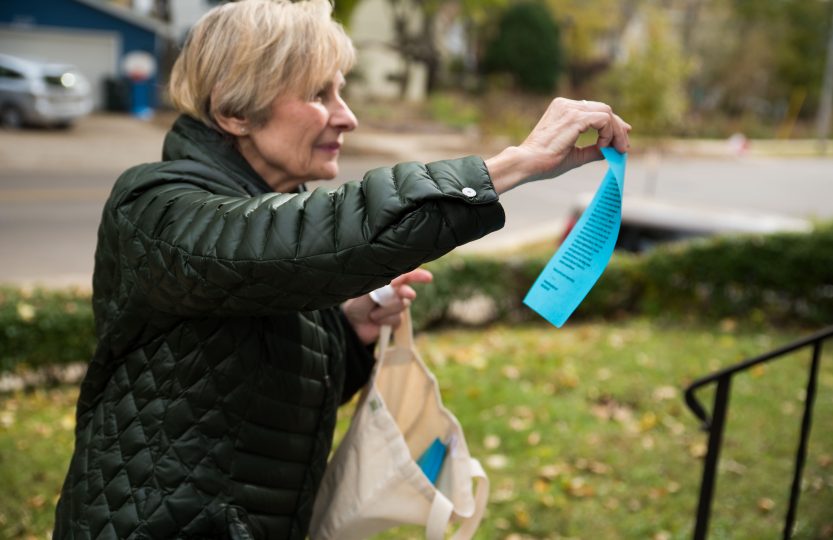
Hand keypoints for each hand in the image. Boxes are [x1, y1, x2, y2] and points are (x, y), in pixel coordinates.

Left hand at [341, 268, 433, 344]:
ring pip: (401, 306)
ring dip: (386, 310)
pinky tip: (376, 321)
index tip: (428, 277)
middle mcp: (394, 294)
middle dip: (407, 292)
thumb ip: (382, 287)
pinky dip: (385, 320)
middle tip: (408, 294)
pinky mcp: (395, 321)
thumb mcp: (367, 293)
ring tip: (372, 313)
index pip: (405, 276)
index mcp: (387, 283)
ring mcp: (395, 308)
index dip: (417, 275)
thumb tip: (396, 281)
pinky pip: (397, 319)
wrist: (351, 326)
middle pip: (407, 291)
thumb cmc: (356, 305)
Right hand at [485, 98, 631, 192]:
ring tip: (617, 149)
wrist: (527, 163)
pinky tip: (604, 146)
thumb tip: (610, 151)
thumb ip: (593, 150)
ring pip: (606, 112)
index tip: (621, 138)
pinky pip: (603, 119)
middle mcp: (566, 104)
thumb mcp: (574, 154)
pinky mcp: (574, 118)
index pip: (595, 110)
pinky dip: (608, 133)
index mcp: (563, 109)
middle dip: (618, 127)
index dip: (612, 124)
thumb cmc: (545, 161)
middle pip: (604, 109)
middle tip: (624, 146)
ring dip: (616, 131)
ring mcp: (570, 109)